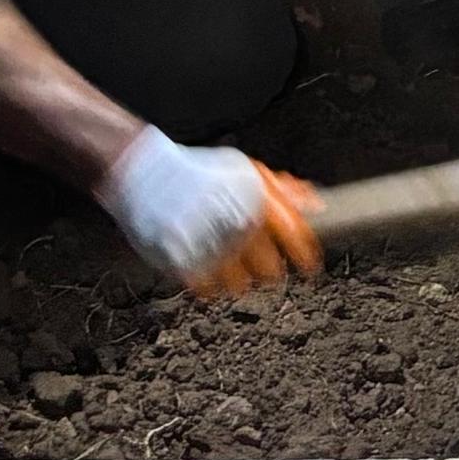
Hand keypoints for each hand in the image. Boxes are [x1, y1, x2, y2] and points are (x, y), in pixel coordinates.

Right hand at [101, 126, 324, 297]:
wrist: (144, 172)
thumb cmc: (197, 172)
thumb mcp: (243, 170)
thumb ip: (281, 189)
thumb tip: (315, 204)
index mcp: (254, 200)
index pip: (293, 234)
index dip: (305, 254)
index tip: (310, 266)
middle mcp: (235, 225)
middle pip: (270, 268)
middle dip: (272, 271)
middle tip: (268, 269)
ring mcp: (209, 246)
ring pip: (241, 284)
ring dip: (243, 282)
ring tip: (237, 273)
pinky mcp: (182, 262)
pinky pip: (208, 289)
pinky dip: (213, 288)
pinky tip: (212, 278)